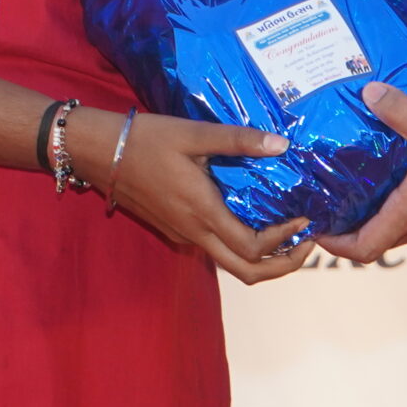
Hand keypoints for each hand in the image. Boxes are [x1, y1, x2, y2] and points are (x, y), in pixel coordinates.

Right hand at [69, 108, 309, 284]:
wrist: (99, 152)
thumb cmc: (145, 139)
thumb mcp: (193, 134)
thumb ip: (238, 140)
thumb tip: (281, 144)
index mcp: (202, 212)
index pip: (253, 248)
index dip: (284, 242)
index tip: (305, 221)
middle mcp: (194, 232)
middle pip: (247, 272)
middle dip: (283, 266)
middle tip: (307, 243)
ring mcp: (183, 234)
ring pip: (231, 264)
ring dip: (264, 258)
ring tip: (287, 231)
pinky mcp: (175, 229)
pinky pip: (215, 248)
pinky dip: (241, 243)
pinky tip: (251, 215)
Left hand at [315, 83, 406, 262]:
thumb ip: (401, 111)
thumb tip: (368, 92)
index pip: (362, 249)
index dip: (334, 244)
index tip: (314, 229)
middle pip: (376, 240)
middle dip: (349, 227)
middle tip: (328, 205)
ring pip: (399, 229)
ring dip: (376, 216)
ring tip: (357, 188)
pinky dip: (401, 206)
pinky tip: (400, 177)